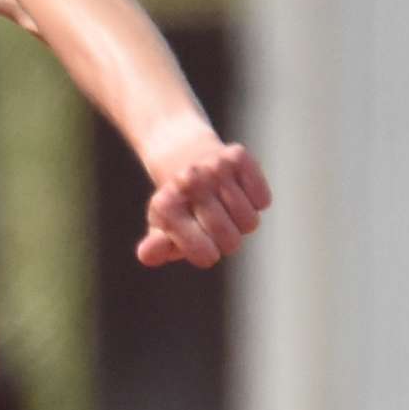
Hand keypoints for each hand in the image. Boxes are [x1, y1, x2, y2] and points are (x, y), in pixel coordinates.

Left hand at [134, 127, 270, 268]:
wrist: (185, 154)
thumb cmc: (177, 203)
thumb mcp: (163, 227)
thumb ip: (158, 247)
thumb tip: (146, 256)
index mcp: (166, 206)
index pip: (205, 255)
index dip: (207, 255)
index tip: (200, 244)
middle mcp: (189, 183)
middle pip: (231, 241)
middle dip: (226, 242)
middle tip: (214, 227)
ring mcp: (215, 168)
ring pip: (249, 222)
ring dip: (241, 223)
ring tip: (224, 209)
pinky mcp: (238, 157)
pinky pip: (262, 200)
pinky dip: (254, 202)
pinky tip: (236, 192)